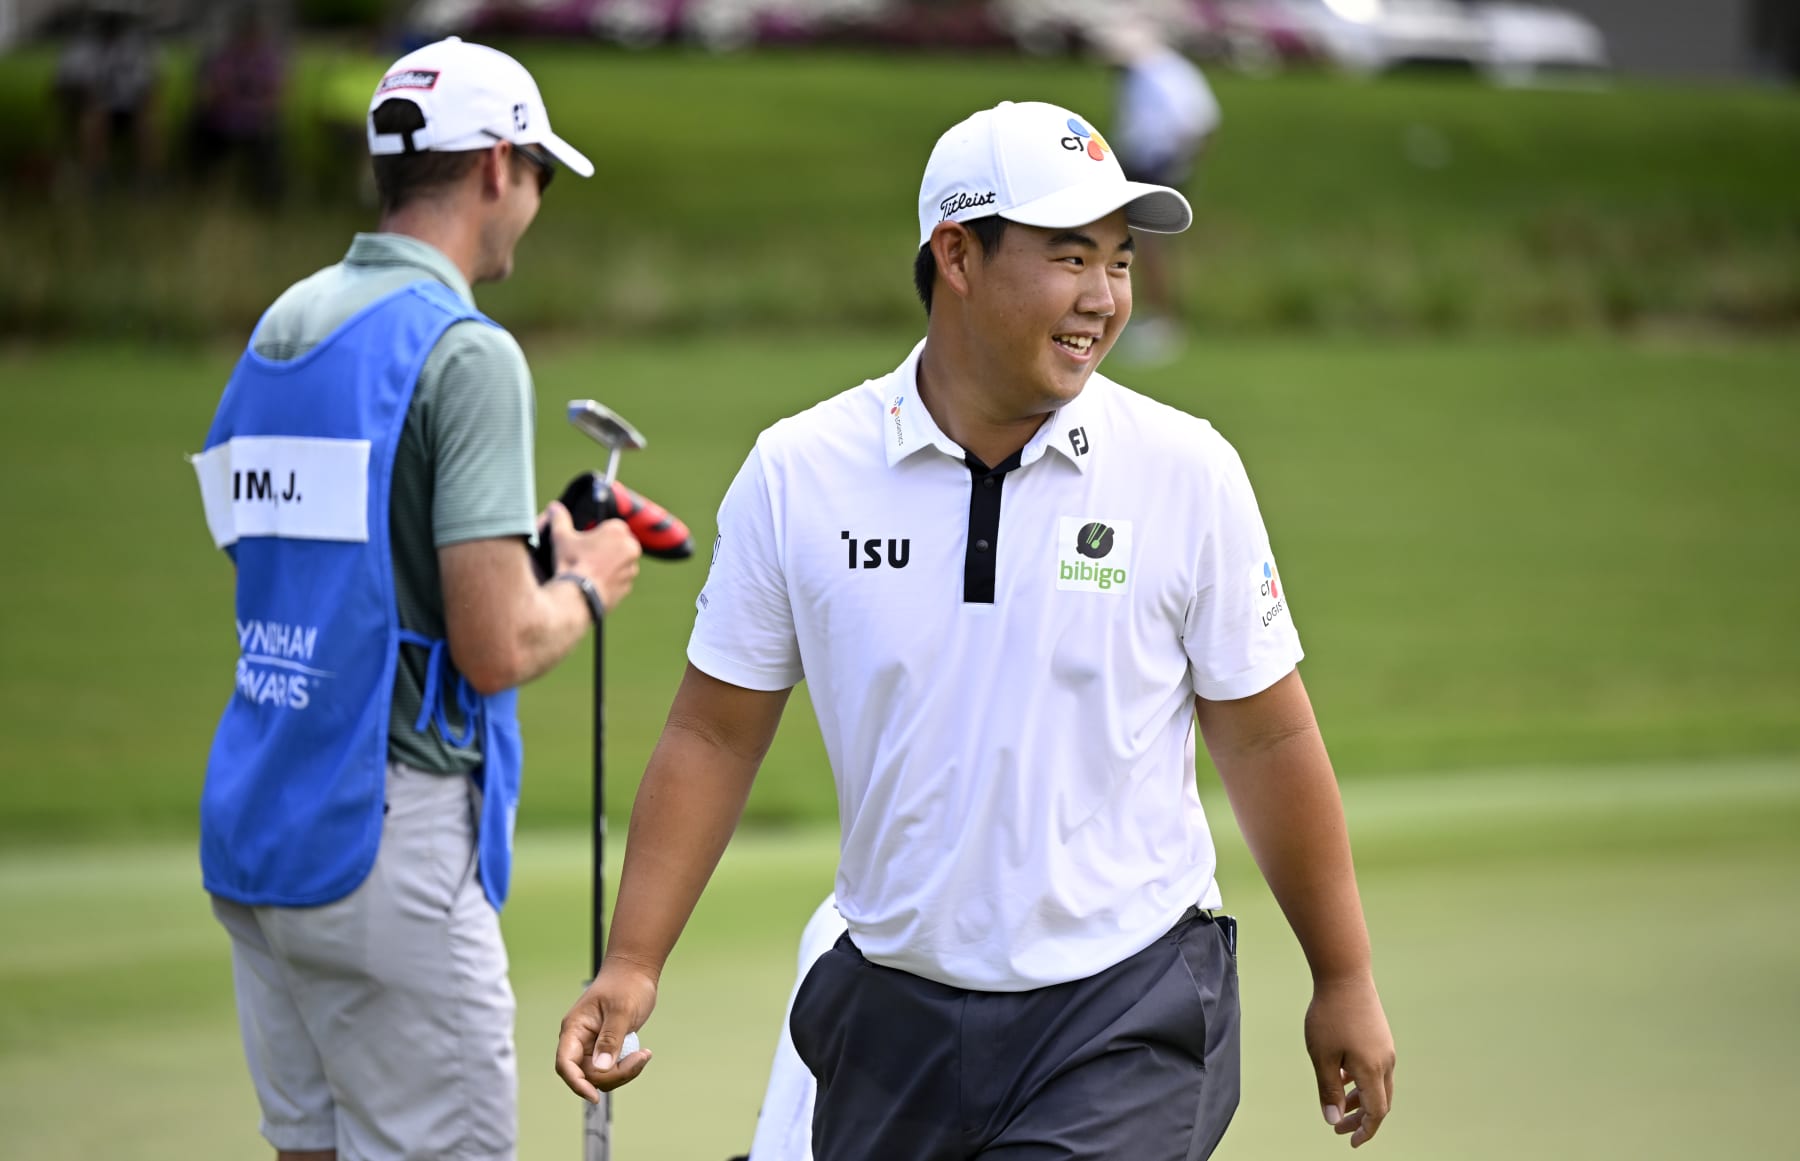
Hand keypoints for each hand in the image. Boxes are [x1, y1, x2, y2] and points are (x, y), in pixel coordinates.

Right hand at [543, 501, 640, 612]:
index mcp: (618, 531)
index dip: (597, 533)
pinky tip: (593, 582)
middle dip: (605, 548)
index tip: (586, 541)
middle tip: (586, 555)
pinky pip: (619, 579)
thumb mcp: (561, 537)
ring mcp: (631, 568)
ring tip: (588, 570)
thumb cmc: (571, 563)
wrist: (578, 596)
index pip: (611, 526)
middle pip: (618, 543)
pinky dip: (609, 580)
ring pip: (620, 562)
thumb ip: (560, 519)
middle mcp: (631, 548)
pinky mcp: (628, 586)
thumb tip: (554, 507)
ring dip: (609, 564)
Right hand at [555, 957, 657, 1101]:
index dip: (576, 1083)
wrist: (636, 971)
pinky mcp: (606, 1048)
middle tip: (640, 1059)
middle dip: (613, 1074)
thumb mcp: (621, 1010)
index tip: (594, 1096)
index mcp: (574, 1029)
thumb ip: (610, 1040)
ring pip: (600, 1075)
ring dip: (623, 1072)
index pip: (566, 1064)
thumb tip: (600, 1069)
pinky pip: (612, 1068)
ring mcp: (592, 1045)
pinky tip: (643, 1053)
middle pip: (587, 1074)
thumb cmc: (627, 984)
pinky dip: (627, 1066)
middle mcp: (579, 1040)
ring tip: (644, 1055)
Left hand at [1305, 975, 1394, 1147]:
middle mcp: (1385, 1061)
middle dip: (1361, 1118)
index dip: (1365, 1130)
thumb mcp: (1322, 1056)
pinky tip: (1342, 1077)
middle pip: (1380, 1101)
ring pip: (1377, 1084)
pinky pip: (1375, 1068)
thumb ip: (1328, 1089)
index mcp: (1372, 1070)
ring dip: (1360, 1099)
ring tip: (1338, 1106)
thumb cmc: (1329, 1015)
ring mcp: (1385, 1048)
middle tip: (1339, 1129)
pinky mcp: (1380, 1036)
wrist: (1345, 975)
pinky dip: (1361, 1080)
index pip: (1376, 1112)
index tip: (1350, 1141)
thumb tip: (1332, 1119)